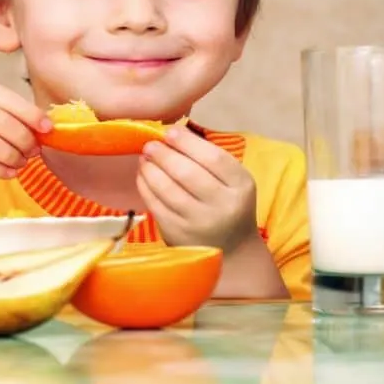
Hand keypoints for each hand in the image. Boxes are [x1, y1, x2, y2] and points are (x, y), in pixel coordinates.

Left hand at [136, 125, 257, 251]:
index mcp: (241, 186)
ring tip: (144, 157)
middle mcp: (223, 205)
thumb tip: (171, 133)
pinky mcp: (178, 234)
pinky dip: (145, 186)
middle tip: (150, 144)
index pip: (212, 158)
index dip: (187, 142)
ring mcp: (199, 222)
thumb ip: (209, 159)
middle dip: (163, 154)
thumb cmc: (228, 205)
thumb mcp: (232, 182)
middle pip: (187, 173)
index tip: (170, 132)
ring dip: (150, 169)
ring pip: (167, 189)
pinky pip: (155, 205)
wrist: (233, 250)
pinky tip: (143, 175)